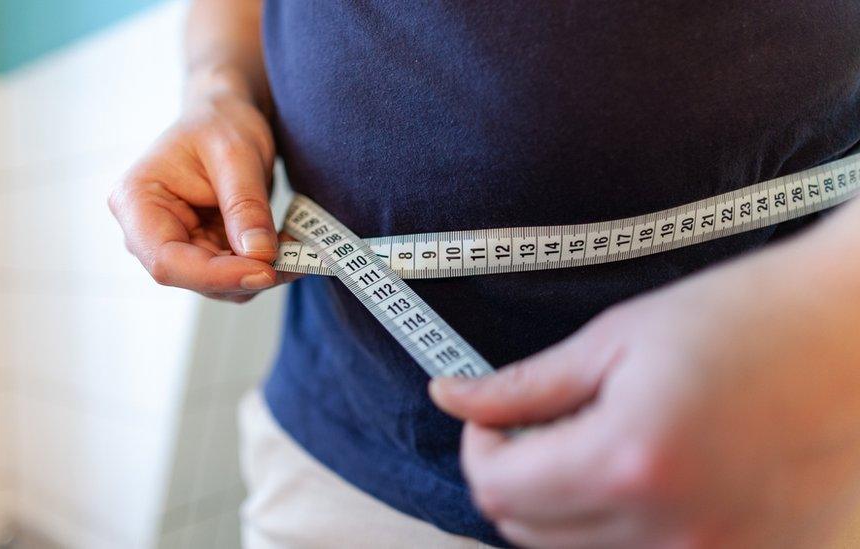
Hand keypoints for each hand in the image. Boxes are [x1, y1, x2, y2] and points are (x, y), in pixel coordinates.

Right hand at [109, 86, 282, 302]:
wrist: (225, 118)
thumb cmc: (220, 124)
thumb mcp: (236, 155)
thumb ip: (245, 205)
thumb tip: (260, 256)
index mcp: (136, 202)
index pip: (166, 261)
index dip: (215, 275)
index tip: (265, 270)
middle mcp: (147, 234)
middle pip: (194, 279)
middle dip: (247, 275)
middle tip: (299, 258)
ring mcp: (176, 248)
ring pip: (220, 286)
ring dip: (262, 274)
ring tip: (298, 246)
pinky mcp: (203, 255)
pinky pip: (235, 276)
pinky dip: (265, 268)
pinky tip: (288, 247)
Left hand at [431, 239, 859, 547]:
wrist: (855, 335)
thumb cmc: (744, 316)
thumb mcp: (616, 338)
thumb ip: (523, 384)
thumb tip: (449, 396)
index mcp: (626, 463)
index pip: (495, 490)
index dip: (480, 445)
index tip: (497, 416)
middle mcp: (669, 532)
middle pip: (527, 534)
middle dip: (517, 477)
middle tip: (550, 425)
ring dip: (568, 505)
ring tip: (607, 442)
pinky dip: (624, 526)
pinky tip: (651, 474)